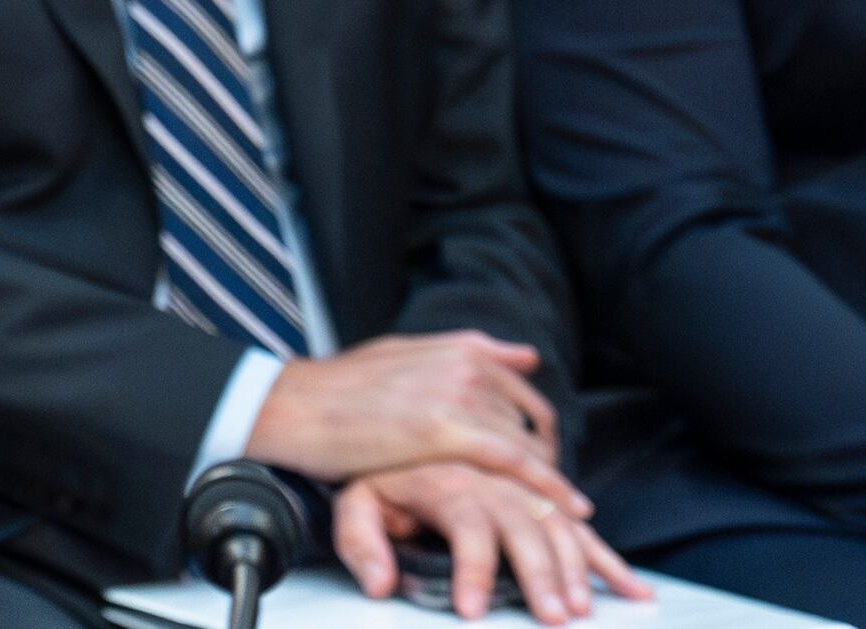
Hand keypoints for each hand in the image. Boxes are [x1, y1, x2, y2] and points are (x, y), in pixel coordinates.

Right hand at [244, 328, 567, 492]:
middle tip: (549, 501)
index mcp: (460, 349)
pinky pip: (514, 462)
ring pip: (527, 446)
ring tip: (557, 516)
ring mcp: (458, 395)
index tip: (542, 463)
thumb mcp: (404, 352)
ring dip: (547, 483)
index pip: (525, 397)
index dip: (539, 435)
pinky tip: (570, 508)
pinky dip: (548, 486)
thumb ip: (467, 352)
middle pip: (531, 426)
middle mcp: (466, 366)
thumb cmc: (339, 388)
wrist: (295, 407)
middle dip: (545, 465)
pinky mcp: (446, 430)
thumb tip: (526, 357)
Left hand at [335, 463, 640, 626]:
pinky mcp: (539, 499)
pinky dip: (606, 559)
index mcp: (447, 479)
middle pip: (524, 527)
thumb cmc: (380, 472)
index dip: (473, 571)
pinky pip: (578, 527)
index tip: (472, 610)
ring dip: (575, 568)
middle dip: (540, 575)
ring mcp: (520, 487)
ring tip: (580, 607)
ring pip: (558, 526)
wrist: (397, 423)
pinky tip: (631, 589)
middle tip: (551, 617)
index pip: (468, 526)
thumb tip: (378, 584)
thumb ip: (361, 540)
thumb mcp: (357, 500)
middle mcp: (491, 478)